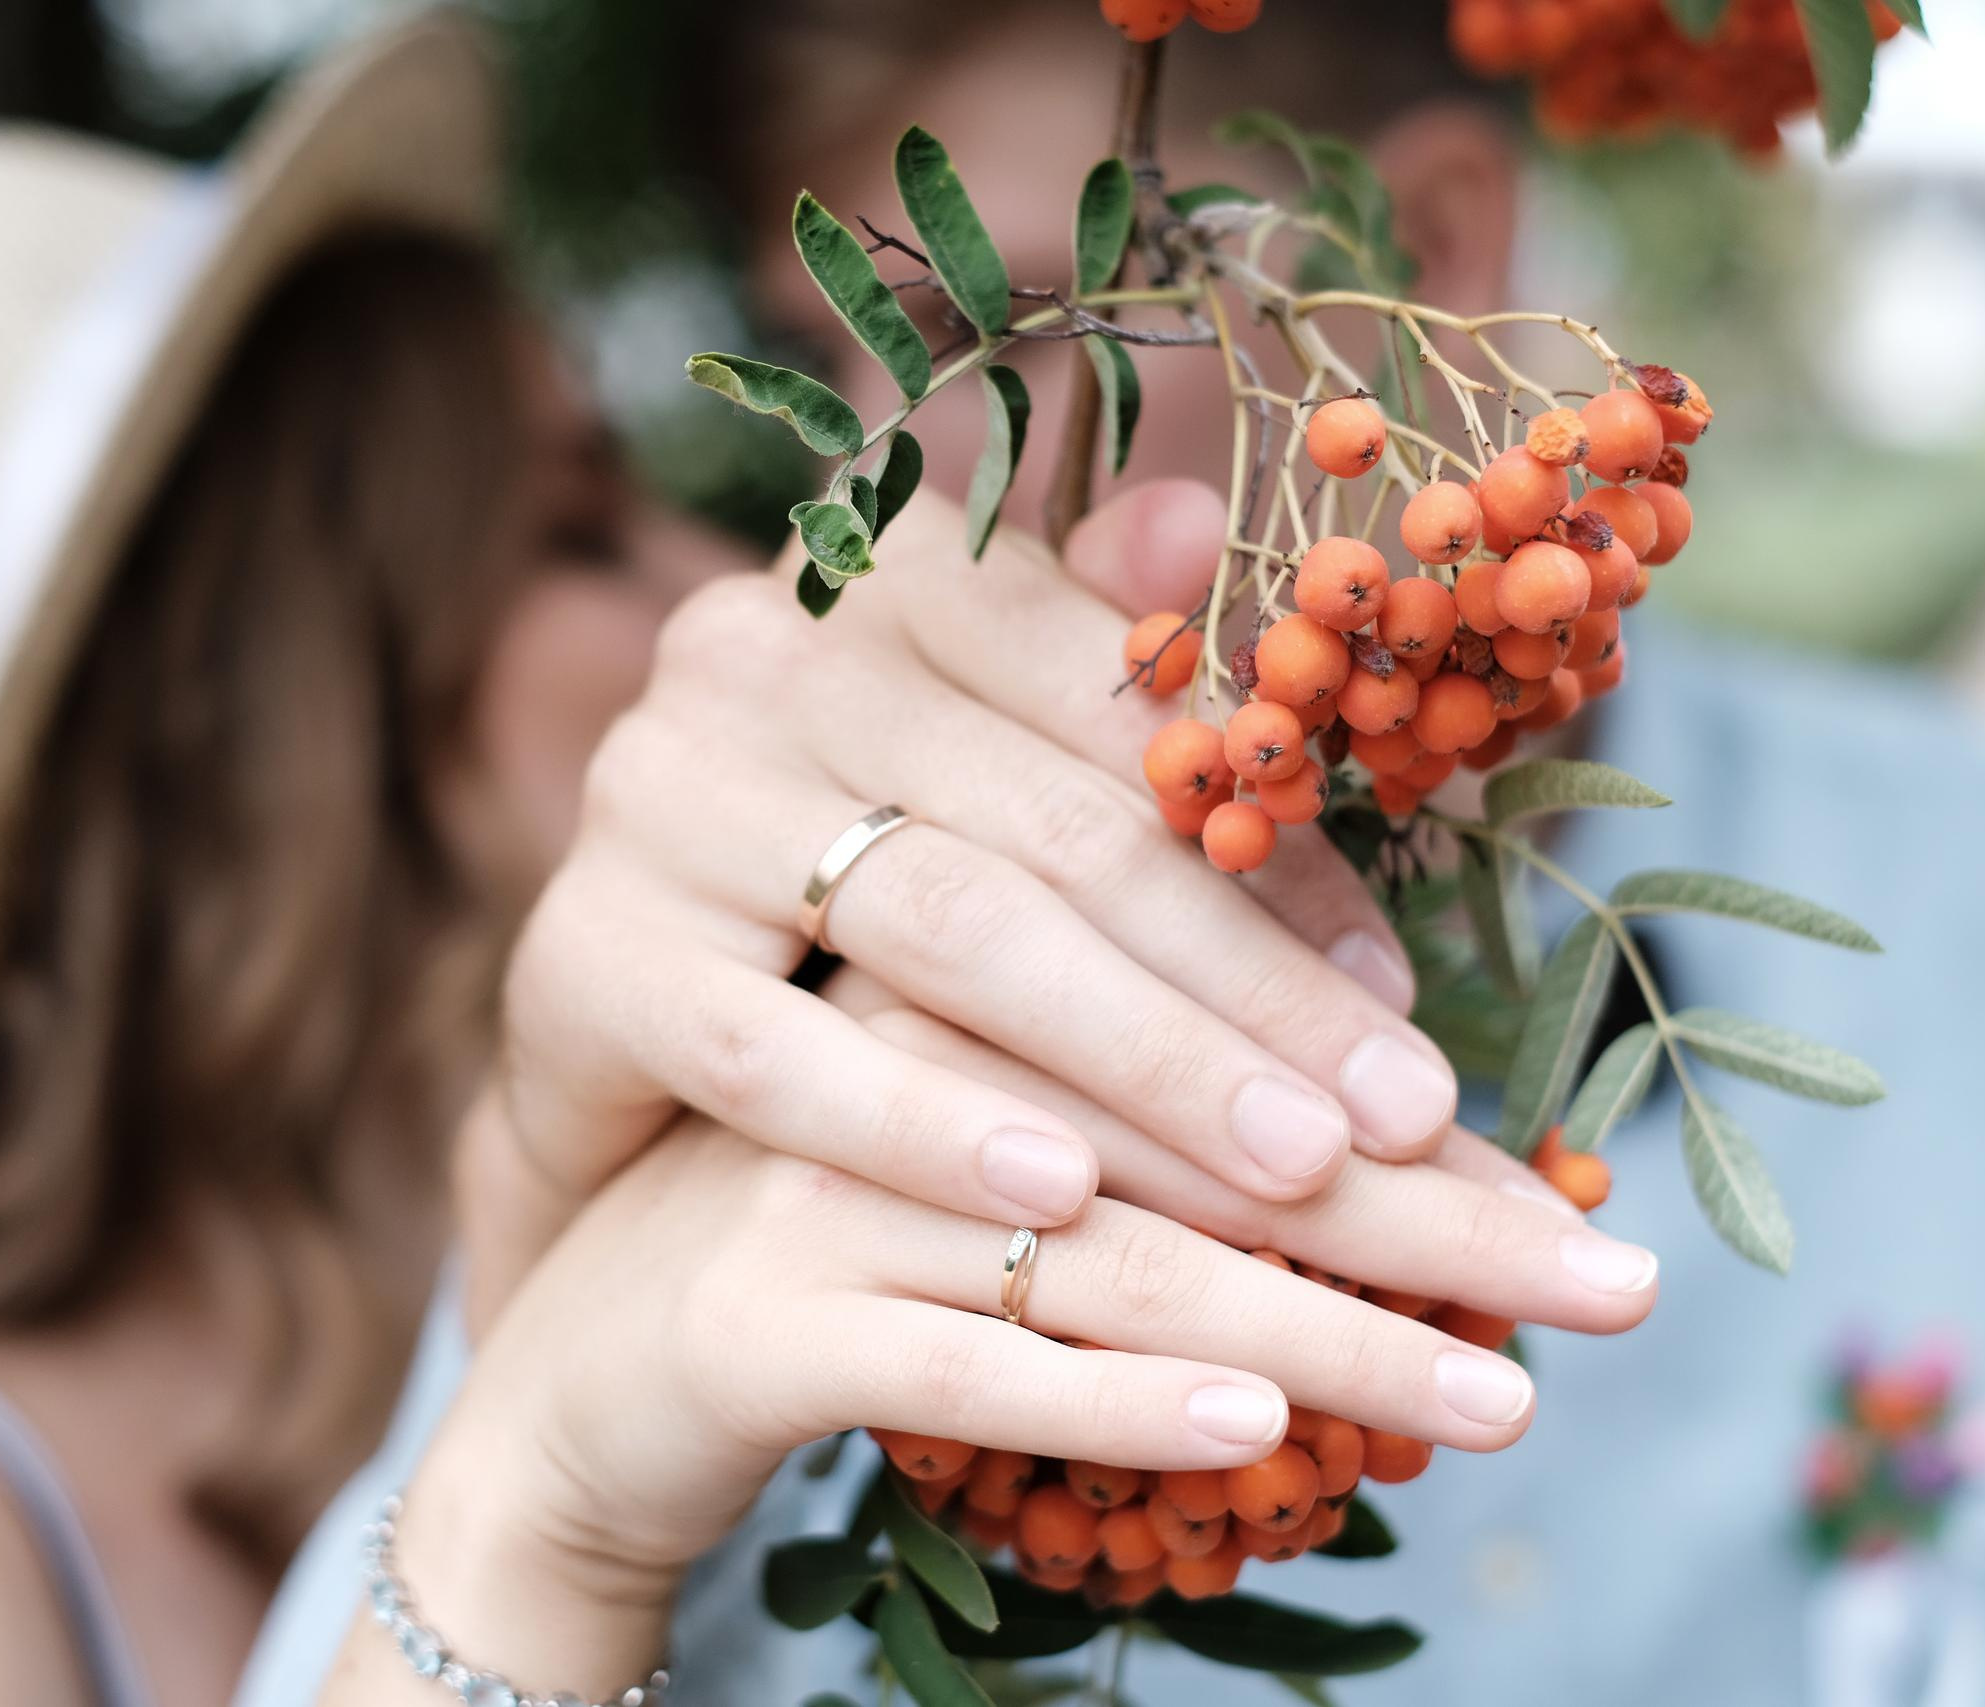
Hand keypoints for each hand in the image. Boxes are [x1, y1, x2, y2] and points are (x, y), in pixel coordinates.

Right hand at [349, 1100, 1618, 1703]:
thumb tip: (1339, 1121)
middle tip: (1608, 1288)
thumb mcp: (959, 1144)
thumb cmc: (811, 1251)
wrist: (573, 1390)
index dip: (1397, 1113)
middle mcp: (893, 1054)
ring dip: (1317, 1325)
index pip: (1213, 1018)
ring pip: (1104, 1248)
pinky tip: (1252, 1427)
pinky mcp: (753, 1322)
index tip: (1565, 1186)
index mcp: (957, 977)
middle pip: (1193, 1127)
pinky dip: (1107, 1395)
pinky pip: (957, 1358)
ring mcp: (818, 1187)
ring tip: (1500, 1397)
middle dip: (1417, 1215)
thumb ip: (1118, 1091)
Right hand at [494, 480, 1458, 1240]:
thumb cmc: (850, 897)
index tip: (1397, 994)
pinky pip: (776, 1053)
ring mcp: (658, 795)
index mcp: (889, 579)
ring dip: (1141, 1062)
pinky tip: (1060, 1195)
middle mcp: (762, 653)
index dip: (1271, 846)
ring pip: (946, 932)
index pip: (1119, 700)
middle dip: (1244, 985)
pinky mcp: (586, 952)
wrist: (620, 1032)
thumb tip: (1207, 520)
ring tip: (1290, 1174)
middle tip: (1395, 1120)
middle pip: (1056, 826)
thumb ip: (1102, 680)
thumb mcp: (986, 785)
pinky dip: (926, 1125)